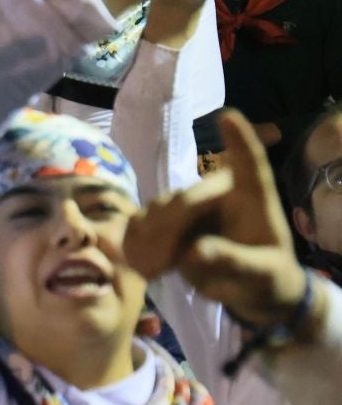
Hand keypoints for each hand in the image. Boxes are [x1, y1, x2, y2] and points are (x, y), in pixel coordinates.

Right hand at [124, 113, 311, 329]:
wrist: (247, 288)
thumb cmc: (265, 275)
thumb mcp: (260, 275)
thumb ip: (232, 262)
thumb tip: (193, 252)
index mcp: (254, 199)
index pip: (250, 165)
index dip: (240, 140)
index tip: (228, 116)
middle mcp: (220, 192)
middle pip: (188, 198)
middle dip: (171, 229)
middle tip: (160, 264)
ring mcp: (192, 204)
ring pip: (161, 209)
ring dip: (152, 238)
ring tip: (153, 270)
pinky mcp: (169, 219)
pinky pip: (144, 222)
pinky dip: (138, 241)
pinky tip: (142, 264)